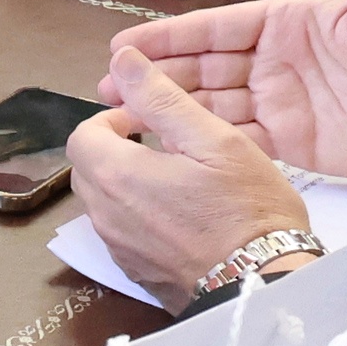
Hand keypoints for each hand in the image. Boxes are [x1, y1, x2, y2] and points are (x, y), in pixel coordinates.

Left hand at [66, 46, 315, 299]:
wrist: (263, 285)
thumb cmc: (247, 208)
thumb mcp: (214, 139)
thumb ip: (161, 98)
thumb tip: (121, 60)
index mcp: (116, 177)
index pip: (83, 135)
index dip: (113, 119)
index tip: (149, 121)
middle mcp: (104, 216)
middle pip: (88, 169)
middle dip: (116, 149)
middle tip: (164, 146)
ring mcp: (118, 250)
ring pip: (103, 202)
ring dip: (126, 183)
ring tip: (176, 178)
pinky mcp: (134, 273)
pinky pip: (121, 232)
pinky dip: (137, 215)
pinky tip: (180, 215)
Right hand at [106, 0, 346, 178]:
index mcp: (289, 24)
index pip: (217, 29)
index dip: (171, 37)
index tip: (129, 44)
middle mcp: (277, 64)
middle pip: (204, 70)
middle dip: (154, 77)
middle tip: (107, 83)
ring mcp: (282, 105)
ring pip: (212, 108)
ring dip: (169, 111)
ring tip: (123, 117)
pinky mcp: (293, 146)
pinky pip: (239, 144)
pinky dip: (204, 147)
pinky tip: (169, 150)